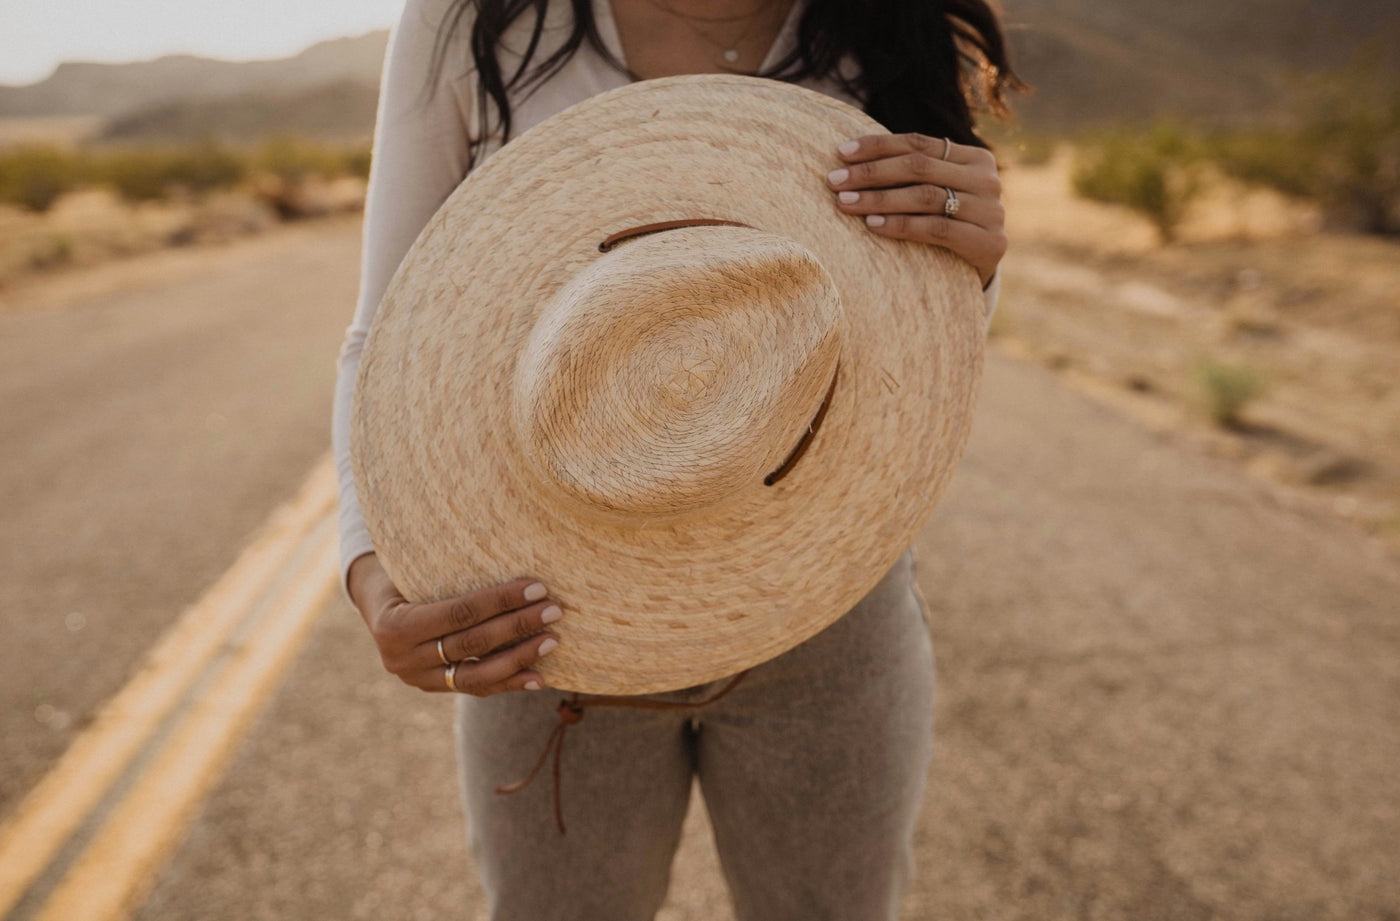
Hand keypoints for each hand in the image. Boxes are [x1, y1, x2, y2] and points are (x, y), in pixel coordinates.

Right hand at [347, 553, 560, 695]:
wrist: (377, 605)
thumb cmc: (403, 573)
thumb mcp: (411, 563)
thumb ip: (446, 563)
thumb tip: (509, 531)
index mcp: (394, 624)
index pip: (459, 612)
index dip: (501, 601)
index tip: (537, 588)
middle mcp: (401, 658)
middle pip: (471, 643)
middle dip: (517, 626)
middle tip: (554, 610)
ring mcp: (416, 679)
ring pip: (476, 675)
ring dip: (519, 658)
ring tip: (552, 641)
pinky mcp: (433, 688)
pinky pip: (475, 689)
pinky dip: (508, 683)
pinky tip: (538, 678)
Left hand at [826, 133, 1006, 286]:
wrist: (980, 271)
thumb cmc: (947, 225)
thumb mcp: (936, 192)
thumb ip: (912, 173)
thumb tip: (846, 156)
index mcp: (975, 158)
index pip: (919, 143)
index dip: (878, 146)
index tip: (841, 153)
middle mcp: (988, 180)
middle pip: (920, 167)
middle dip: (871, 173)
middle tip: (834, 181)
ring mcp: (991, 212)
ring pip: (926, 197)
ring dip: (880, 199)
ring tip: (845, 204)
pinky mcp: (989, 243)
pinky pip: (936, 229)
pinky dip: (901, 225)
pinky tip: (872, 225)